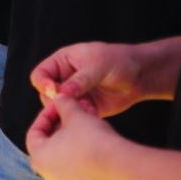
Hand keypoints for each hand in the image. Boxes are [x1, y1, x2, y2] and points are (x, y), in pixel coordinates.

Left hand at [25, 95, 124, 179]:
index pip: (34, 132)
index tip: (58, 104)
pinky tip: (95, 135)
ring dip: (73, 133)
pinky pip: (76, 164)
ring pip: (64, 152)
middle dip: (62, 122)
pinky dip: (81, 148)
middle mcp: (48, 175)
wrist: (121, 166)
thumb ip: (62, 103)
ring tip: (86, 118)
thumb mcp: (74, 114)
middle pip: (49, 142)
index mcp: (39, 159)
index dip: (46, 113)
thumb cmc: (92, 139)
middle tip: (73, 110)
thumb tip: (58, 97)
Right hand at [30, 41, 146, 117]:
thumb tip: (62, 92)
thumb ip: (80, 79)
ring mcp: (73, 95)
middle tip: (72, 103)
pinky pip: (74, 117)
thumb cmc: (118, 61)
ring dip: (69, 111)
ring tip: (87, 107)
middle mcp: (64, 79)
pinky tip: (94, 114)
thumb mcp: (98, 65)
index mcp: (62, 62)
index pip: (40, 74)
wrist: (140, 76)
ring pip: (58, 109)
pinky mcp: (84, 108)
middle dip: (56, 101)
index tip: (54, 91)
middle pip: (46, 95)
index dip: (43, 84)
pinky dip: (81, 118)